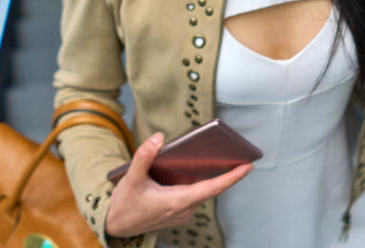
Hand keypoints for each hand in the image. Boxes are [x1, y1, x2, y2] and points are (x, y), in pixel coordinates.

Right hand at [105, 132, 252, 236]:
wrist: (116, 226)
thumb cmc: (125, 204)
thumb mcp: (131, 179)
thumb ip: (144, 157)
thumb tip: (158, 138)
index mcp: (177, 201)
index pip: (212, 188)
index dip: (231, 178)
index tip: (248, 167)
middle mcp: (184, 209)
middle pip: (211, 188)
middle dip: (225, 173)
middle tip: (239, 154)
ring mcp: (183, 213)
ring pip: (202, 192)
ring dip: (210, 177)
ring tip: (221, 156)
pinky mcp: (178, 213)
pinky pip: (195, 196)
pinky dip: (198, 183)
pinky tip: (197, 170)